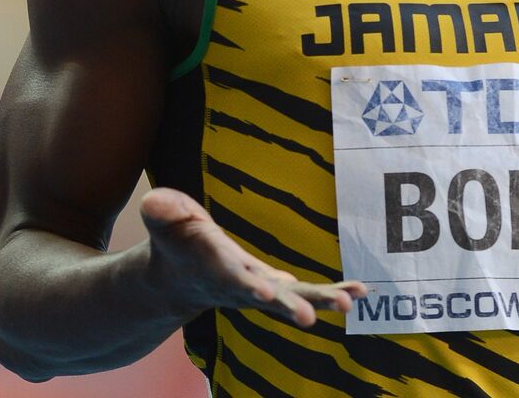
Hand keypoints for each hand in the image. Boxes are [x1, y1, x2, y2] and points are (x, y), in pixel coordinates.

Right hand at [140, 187, 365, 326]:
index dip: (247, 285)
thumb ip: (163, 212)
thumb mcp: (165, 221)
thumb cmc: (175, 240)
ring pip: (294, 299)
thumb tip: (156, 202)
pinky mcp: (276, 290)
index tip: (267, 292)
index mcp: (211, 268)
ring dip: (322, 300)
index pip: (229, 278)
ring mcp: (260, 291)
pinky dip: (333, 292)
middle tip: (311, 316)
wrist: (177, 279)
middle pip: (266, 298)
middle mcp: (239, 286)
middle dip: (288, 306)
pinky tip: (362, 292)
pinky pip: (307, 292)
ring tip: (351, 302)